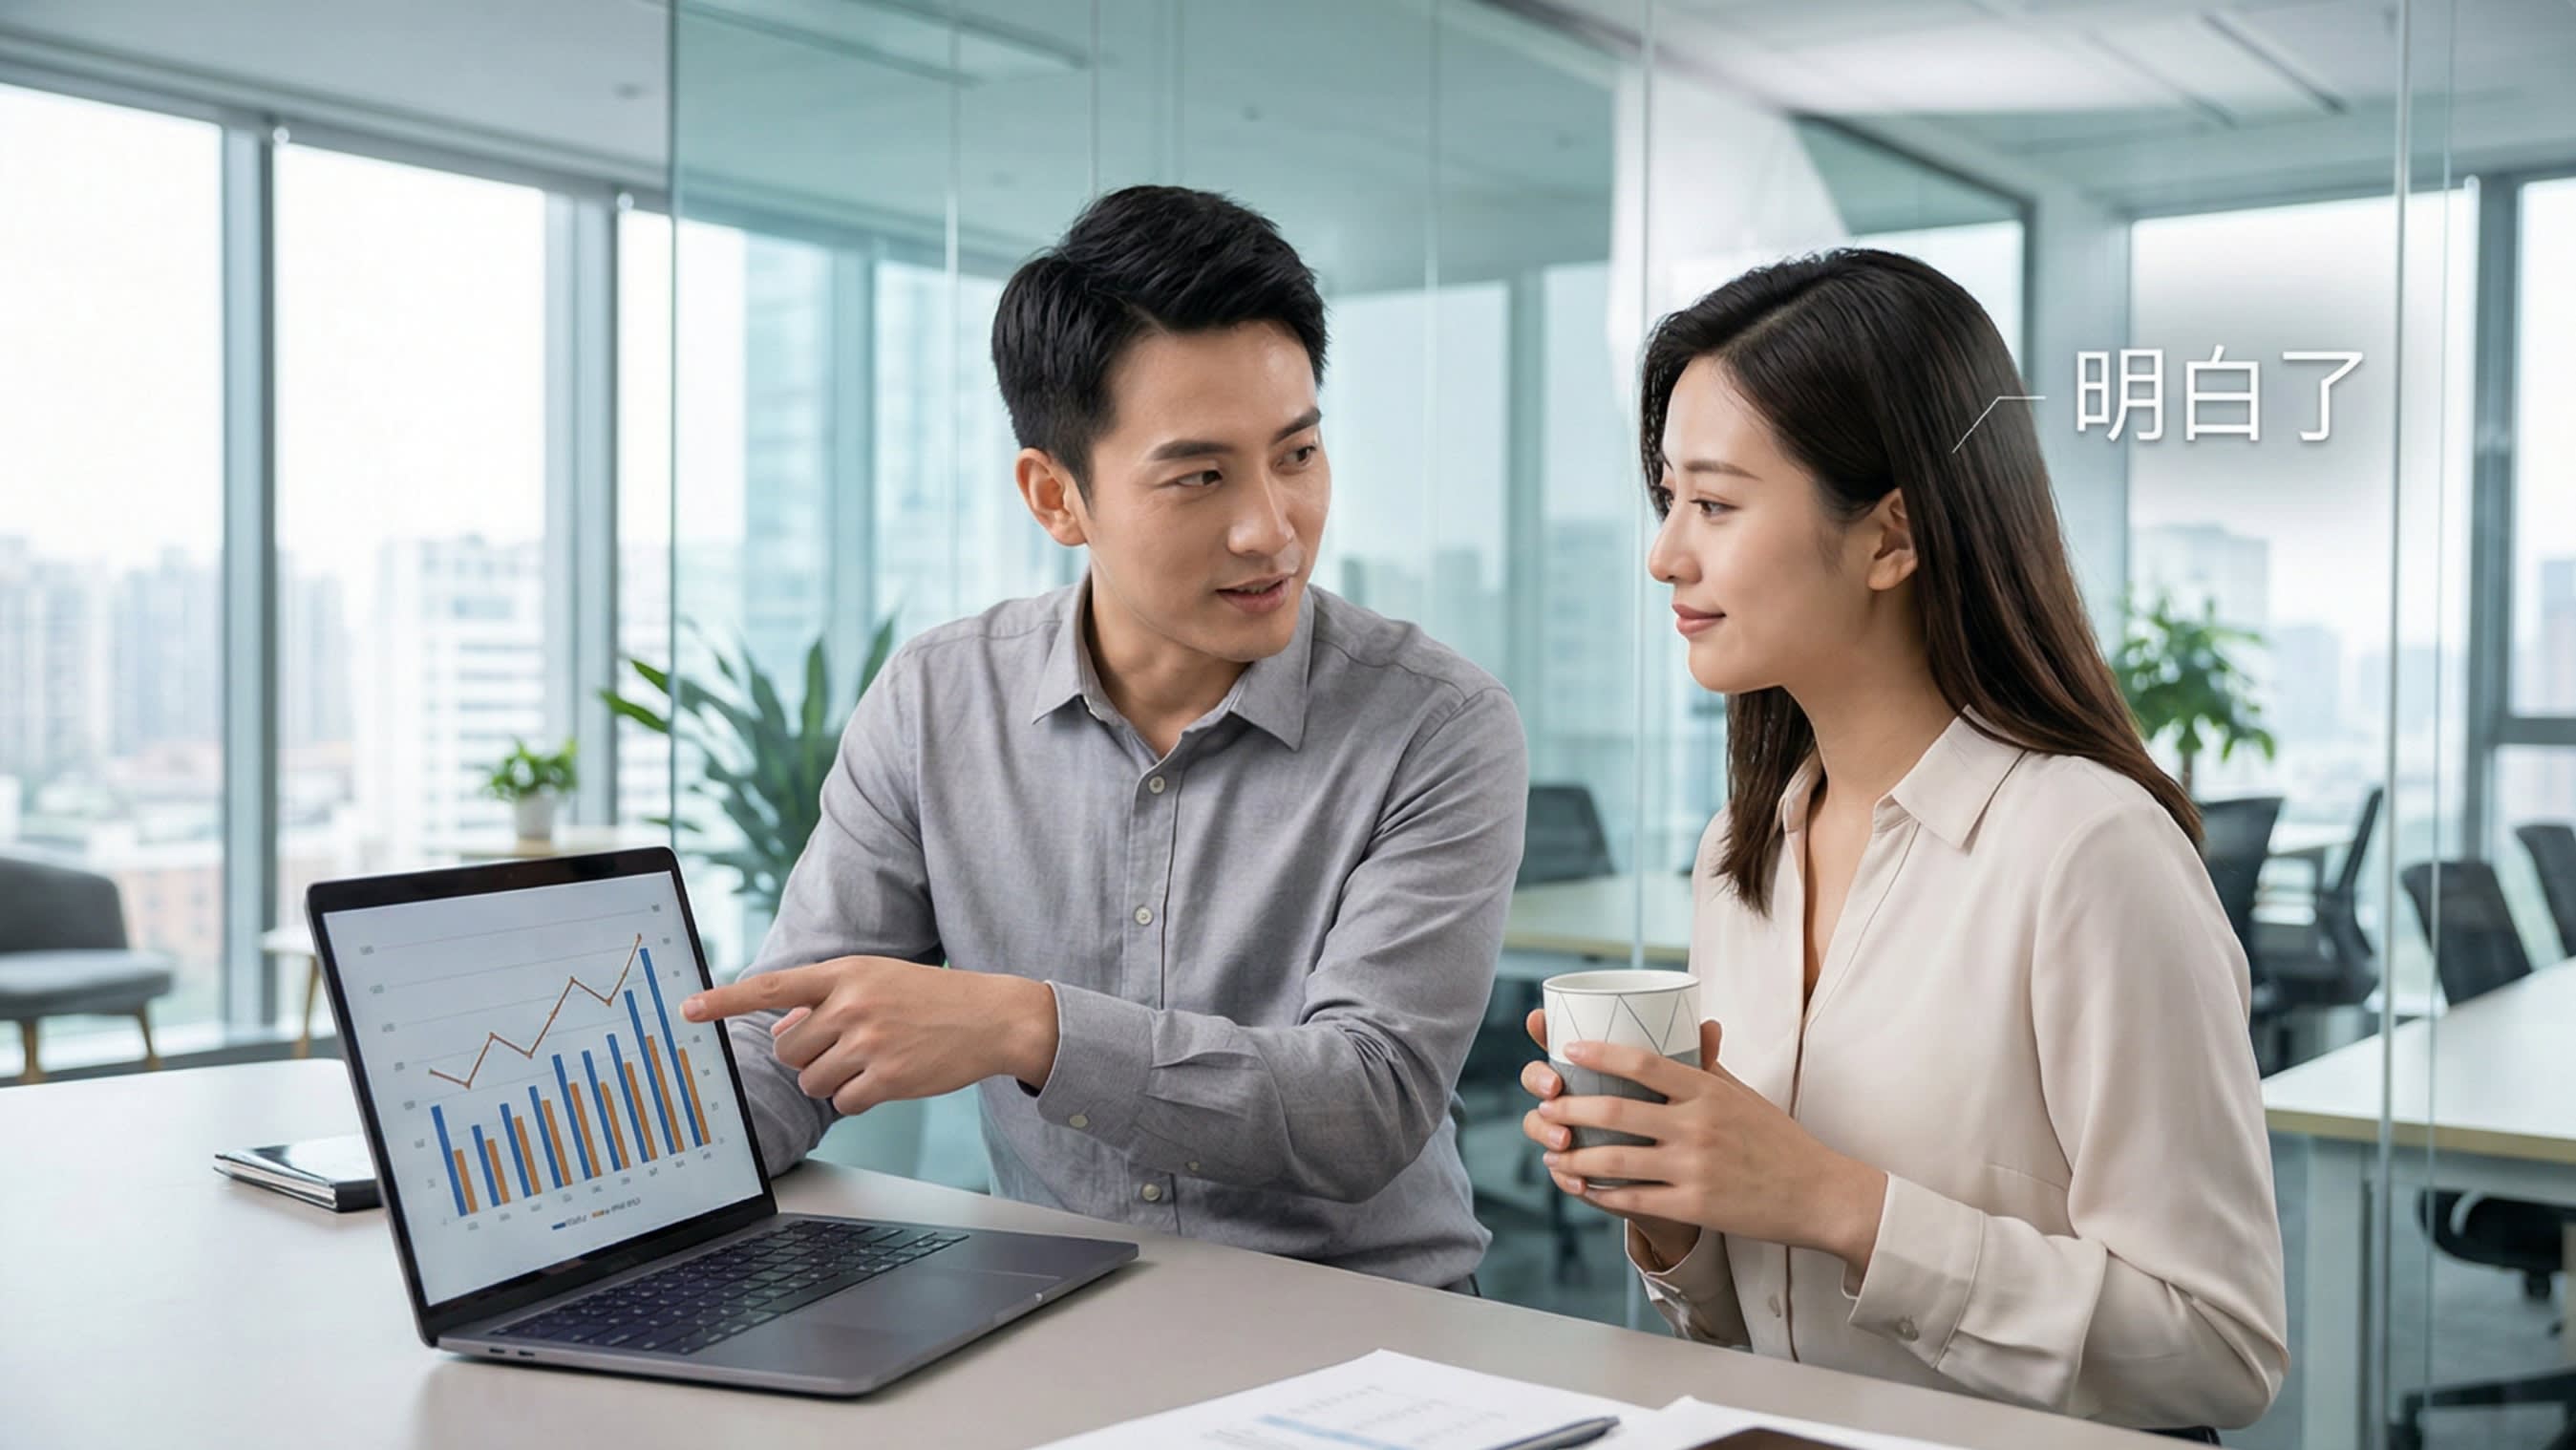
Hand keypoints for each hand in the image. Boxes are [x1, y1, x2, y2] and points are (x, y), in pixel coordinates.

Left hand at [682, 958, 1057, 1115]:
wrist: (992, 1017)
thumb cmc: (931, 998)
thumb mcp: (877, 981)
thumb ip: (826, 1001)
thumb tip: (781, 1031)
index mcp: (846, 974)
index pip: (772, 988)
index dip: (725, 1000)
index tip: (688, 1008)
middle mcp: (852, 1005)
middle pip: (787, 1050)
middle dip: (807, 1056)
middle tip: (847, 1047)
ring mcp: (870, 1043)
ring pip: (811, 1081)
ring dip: (833, 1080)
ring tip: (873, 1060)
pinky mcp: (888, 1079)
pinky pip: (844, 1103)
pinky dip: (860, 1099)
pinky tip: (890, 1078)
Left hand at [1524, 1011, 1888, 1274]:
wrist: (1817, 1194)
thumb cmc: (1777, 1139)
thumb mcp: (1743, 1095)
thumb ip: (1707, 1066)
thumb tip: (1690, 1026)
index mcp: (1707, 1091)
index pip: (1644, 1062)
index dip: (1599, 1052)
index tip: (1567, 1050)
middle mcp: (1698, 1125)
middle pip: (1616, 1110)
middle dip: (1569, 1108)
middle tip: (1544, 1108)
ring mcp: (1695, 1168)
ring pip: (1615, 1159)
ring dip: (1574, 1156)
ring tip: (1551, 1153)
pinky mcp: (1695, 1206)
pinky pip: (1633, 1200)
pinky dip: (1599, 1193)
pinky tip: (1580, 1187)